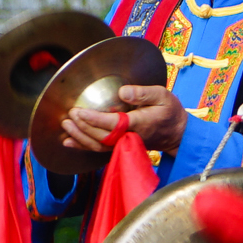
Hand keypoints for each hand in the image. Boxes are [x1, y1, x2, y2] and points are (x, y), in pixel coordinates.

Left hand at [61, 83, 187, 155]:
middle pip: (101, 137)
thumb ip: (143, 93)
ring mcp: (124, 145)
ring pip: (98, 146)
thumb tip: (122, 92)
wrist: (177, 134)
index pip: (113, 124)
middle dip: (82, 127)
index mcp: (139, 124)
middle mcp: (129, 138)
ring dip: (79, 137)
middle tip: (70, 114)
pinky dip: (82, 146)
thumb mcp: (162, 95)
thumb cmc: (169, 112)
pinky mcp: (120, 148)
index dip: (94, 119)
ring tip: (65, 125)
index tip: (79, 112)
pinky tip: (69, 141)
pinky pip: (99, 150)